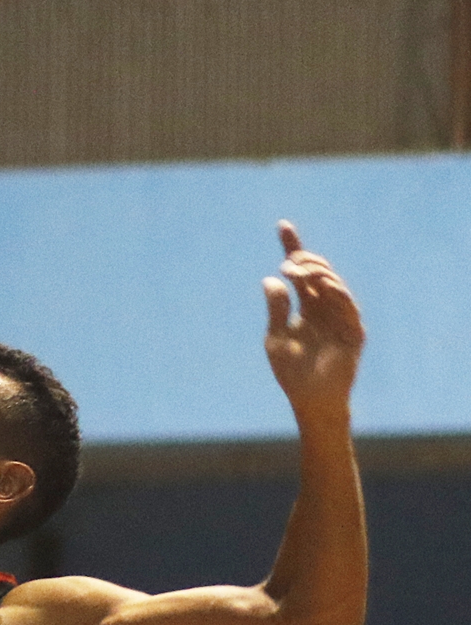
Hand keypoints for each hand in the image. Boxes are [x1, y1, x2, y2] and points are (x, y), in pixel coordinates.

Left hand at [262, 221, 363, 422]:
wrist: (310, 399)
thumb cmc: (292, 372)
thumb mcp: (276, 337)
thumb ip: (276, 309)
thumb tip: (270, 279)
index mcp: (306, 306)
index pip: (299, 272)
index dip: (292, 247)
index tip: (282, 225)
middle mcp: (324, 307)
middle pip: (317, 272)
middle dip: (304, 262)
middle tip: (288, 263)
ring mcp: (341, 318)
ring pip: (333, 285)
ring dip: (317, 274)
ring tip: (297, 271)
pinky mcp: (354, 331)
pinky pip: (347, 306)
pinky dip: (336, 292)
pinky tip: (321, 285)